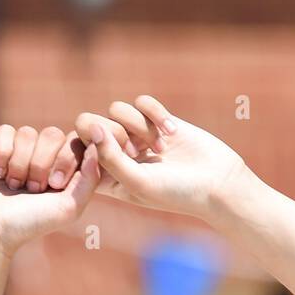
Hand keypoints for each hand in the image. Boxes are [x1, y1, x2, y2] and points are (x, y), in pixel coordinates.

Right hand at [0, 124, 102, 256]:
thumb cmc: (30, 223)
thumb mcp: (69, 207)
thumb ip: (90, 179)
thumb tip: (96, 145)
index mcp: (64, 170)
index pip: (75, 142)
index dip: (65, 160)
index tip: (54, 186)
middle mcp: (43, 157)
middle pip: (52, 134)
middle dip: (42, 164)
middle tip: (32, 189)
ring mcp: (19, 149)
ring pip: (28, 132)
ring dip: (20, 164)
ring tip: (13, 186)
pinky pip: (5, 131)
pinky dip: (2, 155)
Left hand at [73, 95, 250, 220]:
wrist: (217, 182)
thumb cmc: (177, 192)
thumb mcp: (138, 182)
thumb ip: (110, 158)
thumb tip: (92, 126)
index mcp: (107, 177)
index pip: (77, 152)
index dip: (84, 148)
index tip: (103, 157)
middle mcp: (118, 155)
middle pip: (91, 124)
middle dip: (111, 131)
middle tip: (134, 148)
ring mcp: (136, 136)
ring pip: (117, 110)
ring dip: (139, 124)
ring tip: (160, 146)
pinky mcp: (155, 119)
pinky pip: (142, 102)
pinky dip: (156, 113)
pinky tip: (172, 131)